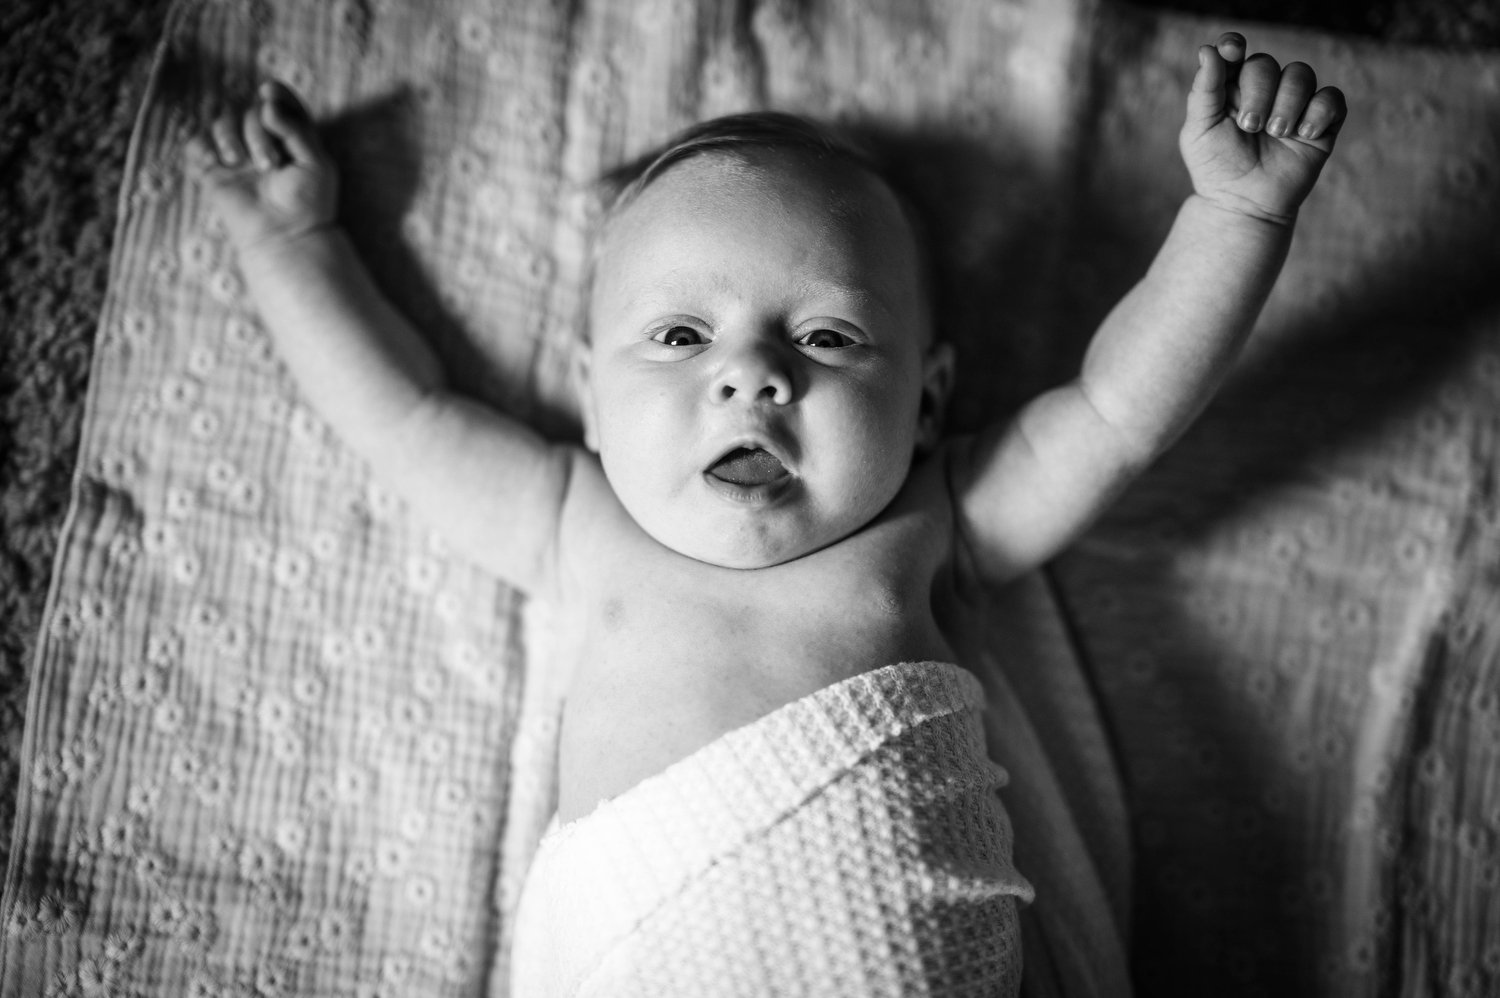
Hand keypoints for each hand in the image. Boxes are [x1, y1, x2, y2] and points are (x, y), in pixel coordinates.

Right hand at [185, 81, 337, 250]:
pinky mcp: (213, 171)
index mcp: (290, 137)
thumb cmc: (308, 203)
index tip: (270, 91)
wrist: (286, 236)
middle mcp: (262, 142)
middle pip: (250, 110)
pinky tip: (220, 162)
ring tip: (241, 164)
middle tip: (270, 164)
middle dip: (257, 131)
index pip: (279, 102)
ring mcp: (237, 155)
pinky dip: (204, 146)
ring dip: (230, 137)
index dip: (274, 92)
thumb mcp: (315, 163)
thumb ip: (296, 129)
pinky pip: (197, 143)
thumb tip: (266, 104)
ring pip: (223, 121)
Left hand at [1180, 32, 1347, 225]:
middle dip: (1258, 92)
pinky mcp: (1321, 122)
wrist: (1244, 203)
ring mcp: (1295, 104)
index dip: (1234, 46)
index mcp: (1231, 88)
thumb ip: (1204, 90)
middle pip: (1267, 64)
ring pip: (1301, 75)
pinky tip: (1304, 135)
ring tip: (1276, 134)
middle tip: (1250, 126)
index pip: (1235, 52)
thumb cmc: (1218, 168)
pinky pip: (1331, 98)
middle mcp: (1265, 90)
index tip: (1232, 51)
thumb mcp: (1200, 130)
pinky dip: (1318, 113)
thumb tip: (1208, 49)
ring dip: (1287, 104)